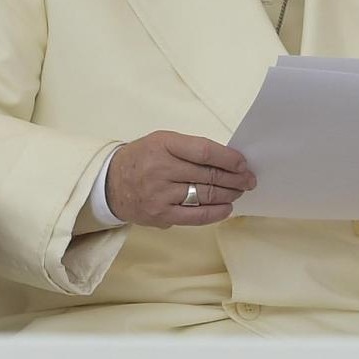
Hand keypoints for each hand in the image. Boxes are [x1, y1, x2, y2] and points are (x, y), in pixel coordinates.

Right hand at [105, 130, 256, 227]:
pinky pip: (195, 216)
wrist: (110, 183)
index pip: (204, 151)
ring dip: (228, 194)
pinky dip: (215, 213)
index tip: (243, 163)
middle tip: (249, 180)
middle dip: (235, 178)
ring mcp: (161, 194)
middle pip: (208, 175)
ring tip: (239, 191)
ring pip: (205, 195)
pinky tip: (227, 208)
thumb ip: (190, 149)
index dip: (229, 159)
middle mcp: (162, 169)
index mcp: (164, 144)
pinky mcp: (161, 215)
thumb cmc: (142, 158)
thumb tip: (227, 161)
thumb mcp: (161, 142)